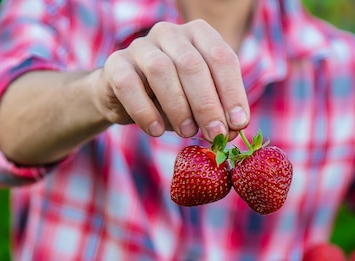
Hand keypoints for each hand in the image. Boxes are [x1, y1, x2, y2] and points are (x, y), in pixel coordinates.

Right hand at [94, 19, 249, 140]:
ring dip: (178, 107)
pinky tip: (156, 131)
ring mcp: (141, 46)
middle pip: (192, 64)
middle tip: (214, 134)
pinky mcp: (116, 64)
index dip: (232, 92)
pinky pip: (129, 85)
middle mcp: (170, 33)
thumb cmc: (174, 98)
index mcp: (199, 35)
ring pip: (161, 70)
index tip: (238, 124)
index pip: (222, 58)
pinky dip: (145, 111)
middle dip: (207, 104)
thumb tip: (233, 131)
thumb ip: (218, 113)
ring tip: (187, 133)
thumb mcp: (200, 104)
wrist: (127, 97)